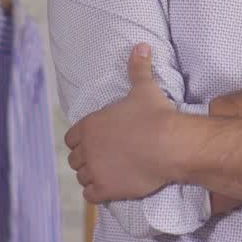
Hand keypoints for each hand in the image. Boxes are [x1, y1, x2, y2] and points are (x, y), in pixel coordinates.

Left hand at [64, 44, 178, 203]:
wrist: (170, 144)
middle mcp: (87, 148)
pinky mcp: (106, 188)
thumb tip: (140, 46)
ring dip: (92, 176)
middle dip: (87, 159)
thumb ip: (138, 68)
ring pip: (82, 177)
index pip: (71, 138)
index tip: (97, 141)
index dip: (82, 140)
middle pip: (74, 159)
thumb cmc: (155, 115)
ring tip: (108, 173)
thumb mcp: (144, 88)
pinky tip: (110, 187)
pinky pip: (90, 195)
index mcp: (89, 125)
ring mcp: (95, 170)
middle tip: (105, 158)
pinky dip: (97, 193)